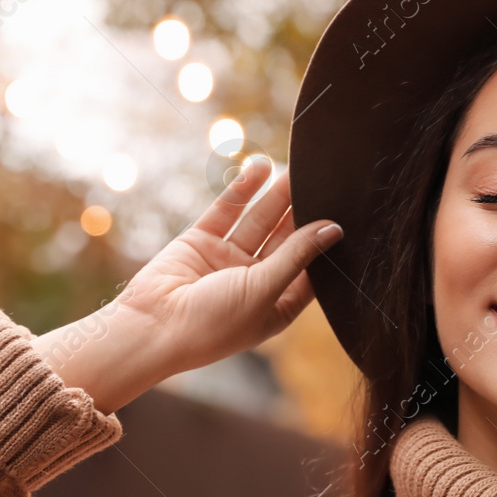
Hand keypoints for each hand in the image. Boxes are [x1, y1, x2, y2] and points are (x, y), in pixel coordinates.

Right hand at [113, 157, 342, 373]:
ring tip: (298, 170)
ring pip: (259, 222)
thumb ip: (297, 256)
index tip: (345, 216)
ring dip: (277, 197)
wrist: (151, 328)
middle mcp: (254, 283)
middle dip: (302, 214)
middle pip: (286, 241)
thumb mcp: (264, 290)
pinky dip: (243, 190)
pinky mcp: (201, 242)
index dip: (324, 246)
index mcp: (276, 306)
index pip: (309, 271)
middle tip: (322, 183)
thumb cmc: (213, 325)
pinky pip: (227, 211)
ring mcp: (227, 261)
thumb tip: (333, 230)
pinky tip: (261, 168)